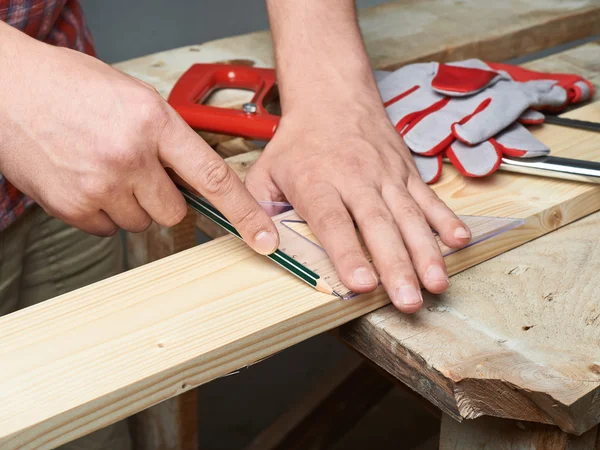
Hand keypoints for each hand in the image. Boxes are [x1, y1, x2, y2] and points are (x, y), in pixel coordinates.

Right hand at [0, 23, 277, 254]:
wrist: (6, 87)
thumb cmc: (70, 86)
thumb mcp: (134, 98)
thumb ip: (168, 138)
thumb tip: (193, 178)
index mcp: (153, 121)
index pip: (213, 177)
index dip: (245, 213)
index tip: (264, 237)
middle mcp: (130, 156)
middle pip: (175, 211)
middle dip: (164, 198)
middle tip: (140, 172)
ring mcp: (99, 185)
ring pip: (142, 222)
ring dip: (131, 205)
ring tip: (105, 169)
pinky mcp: (73, 207)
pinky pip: (109, 230)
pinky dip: (103, 212)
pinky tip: (86, 180)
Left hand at [245, 98, 470, 312]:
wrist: (332, 96)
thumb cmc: (297, 143)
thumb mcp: (265, 172)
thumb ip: (258, 210)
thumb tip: (262, 246)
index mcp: (317, 182)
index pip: (334, 221)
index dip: (348, 253)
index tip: (362, 283)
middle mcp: (355, 178)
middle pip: (378, 225)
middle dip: (396, 265)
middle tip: (408, 300)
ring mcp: (385, 174)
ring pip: (409, 215)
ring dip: (426, 251)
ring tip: (436, 283)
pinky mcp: (405, 170)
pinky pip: (428, 196)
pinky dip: (446, 219)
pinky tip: (460, 242)